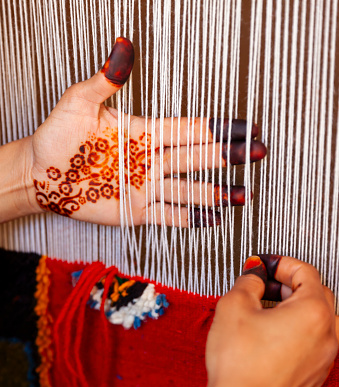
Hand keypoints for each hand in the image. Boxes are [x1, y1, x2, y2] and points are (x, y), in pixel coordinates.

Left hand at [28, 37, 265, 226]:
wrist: (40, 174)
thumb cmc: (56, 136)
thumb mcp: (79, 103)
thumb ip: (105, 81)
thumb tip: (123, 49)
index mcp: (144, 133)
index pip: (189, 129)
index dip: (219, 128)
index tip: (246, 127)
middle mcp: (151, 160)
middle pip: (199, 157)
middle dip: (229, 155)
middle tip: (258, 154)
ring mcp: (146, 186)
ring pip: (190, 190)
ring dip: (217, 192)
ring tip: (243, 195)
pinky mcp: (136, 211)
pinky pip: (170, 215)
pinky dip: (191, 217)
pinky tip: (213, 218)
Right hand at [169, 255, 337, 386]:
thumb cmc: (239, 363)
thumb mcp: (234, 306)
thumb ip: (248, 282)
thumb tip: (254, 278)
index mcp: (313, 312)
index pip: (307, 273)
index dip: (283, 264)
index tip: (266, 266)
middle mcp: (326, 337)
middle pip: (317, 296)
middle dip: (291, 286)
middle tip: (267, 286)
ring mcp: (323, 361)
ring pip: (317, 324)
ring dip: (296, 311)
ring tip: (268, 313)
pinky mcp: (312, 379)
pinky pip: (312, 348)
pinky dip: (296, 336)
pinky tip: (270, 340)